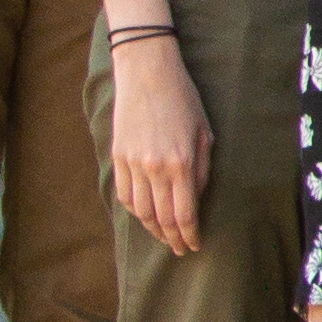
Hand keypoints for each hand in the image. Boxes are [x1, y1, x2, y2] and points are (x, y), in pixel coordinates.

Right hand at [105, 36, 210, 254]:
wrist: (146, 73)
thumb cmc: (183, 100)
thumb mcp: (204, 134)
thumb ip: (201, 171)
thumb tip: (195, 201)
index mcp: (181, 163)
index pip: (184, 214)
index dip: (190, 235)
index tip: (195, 246)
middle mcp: (154, 168)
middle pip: (161, 219)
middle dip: (173, 239)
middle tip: (181, 249)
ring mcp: (132, 164)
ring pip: (140, 211)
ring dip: (153, 229)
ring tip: (165, 236)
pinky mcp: (117, 157)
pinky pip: (124, 195)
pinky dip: (135, 210)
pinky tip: (146, 215)